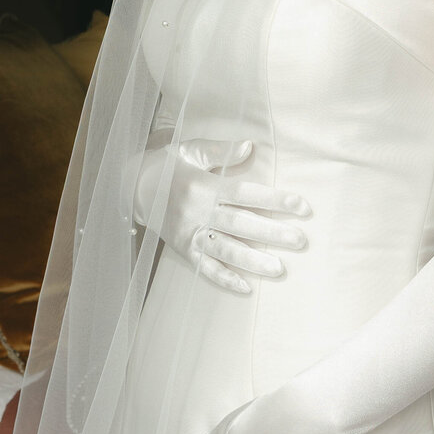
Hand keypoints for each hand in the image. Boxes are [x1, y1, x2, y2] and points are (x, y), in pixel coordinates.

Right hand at [135, 137, 310, 294]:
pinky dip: (223, 278)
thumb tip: (250, 146)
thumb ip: (221, 150)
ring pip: (225, 249)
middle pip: (240, 223)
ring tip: (279, 269)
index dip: (275, 200)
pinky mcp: (182, 249)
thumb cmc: (167, 165)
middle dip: (272, 233)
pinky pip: (204, 267)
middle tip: (301, 241)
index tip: (303, 207)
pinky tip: (245, 288)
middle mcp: (198, 211)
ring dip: (252, 260)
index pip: (246, 193)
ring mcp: (190, 233)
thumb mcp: (190, 150)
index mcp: (204, 185)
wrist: (130, 187)